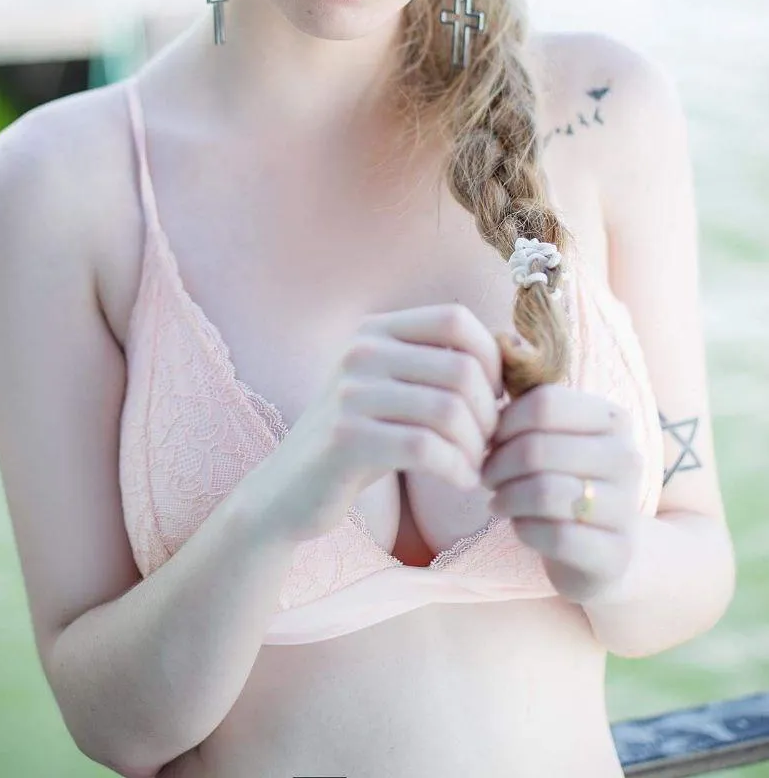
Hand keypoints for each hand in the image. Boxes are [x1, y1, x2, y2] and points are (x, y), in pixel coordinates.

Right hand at [251, 303, 502, 546]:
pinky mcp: (346, 439)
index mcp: (376, 329)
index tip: (495, 399)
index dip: (491, 358)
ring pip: (449, 411)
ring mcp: (349, 394)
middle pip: (461, 369)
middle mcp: (360, 351)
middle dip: (489, 414)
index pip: (455, 319)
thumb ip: (440, 364)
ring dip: (476, 448)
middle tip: (488, 444)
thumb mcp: (394, 388)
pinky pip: (426, 448)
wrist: (290, 490)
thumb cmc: (363, 439)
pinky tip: (461, 482)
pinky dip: (458, 470)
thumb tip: (519, 348)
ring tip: (474, 466)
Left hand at [479, 383, 643, 603]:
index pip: (545, 403)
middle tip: (486, 475)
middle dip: (498, 464)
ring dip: (507, 497)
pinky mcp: (615, 554)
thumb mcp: (555, 437)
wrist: (605, 549)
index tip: (489, 440)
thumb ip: (528, 407)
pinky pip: (555, 536)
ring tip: (497, 500)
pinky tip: (519, 526)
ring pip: (545, 493)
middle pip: (538, 448)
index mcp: (613, 418)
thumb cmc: (565, 479)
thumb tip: (491, 373)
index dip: (505, 422)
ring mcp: (626, 508)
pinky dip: (524, 530)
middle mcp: (627, 458)